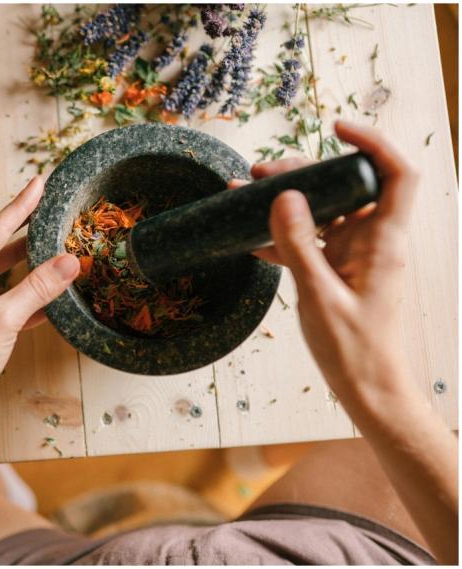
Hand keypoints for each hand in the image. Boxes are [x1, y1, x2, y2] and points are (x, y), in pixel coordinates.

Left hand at [0, 176, 78, 415]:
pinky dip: (24, 293)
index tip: (39, 183)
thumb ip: (38, 287)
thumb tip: (69, 261)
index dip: (20, 206)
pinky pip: (1, 296)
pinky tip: (49, 292)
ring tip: (53, 244)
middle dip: (23, 229)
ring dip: (26, 263)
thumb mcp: (4, 319)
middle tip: (48, 208)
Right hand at [232, 121, 419, 409]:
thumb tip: (283, 197)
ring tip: (243, 193)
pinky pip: (310, 240)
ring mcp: (354, 253)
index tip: (334, 127)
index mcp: (383, 239)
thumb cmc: (353, 348)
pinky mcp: (337, 269)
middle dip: (303, 171)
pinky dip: (282, 234)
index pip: (395, 173)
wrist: (366, 387)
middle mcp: (372, 239)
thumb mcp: (319, 295)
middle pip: (345, 185)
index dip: (372, 142)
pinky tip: (249, 237)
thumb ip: (299, 245)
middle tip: (258, 173)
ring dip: (285, 201)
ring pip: (323, 210)